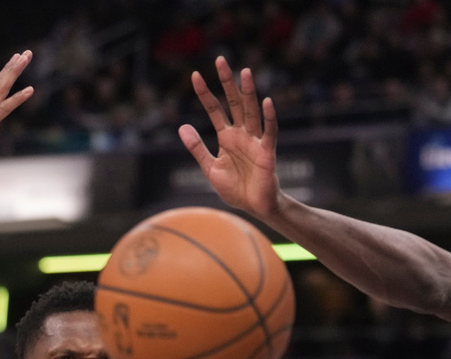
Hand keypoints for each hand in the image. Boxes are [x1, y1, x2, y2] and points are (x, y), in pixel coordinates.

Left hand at [178, 56, 282, 218]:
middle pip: (233, 103)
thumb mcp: (210, 168)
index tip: (195, 76)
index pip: (214, 110)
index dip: (205, 94)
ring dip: (248, 92)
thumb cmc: (235, 188)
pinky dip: (269, 118)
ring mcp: (255, 141)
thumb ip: (197, 148)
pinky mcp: (267, 152)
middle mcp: (241, 134)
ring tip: (245, 72)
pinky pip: (269, 132)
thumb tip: (182, 127)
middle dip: (227, 83)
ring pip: (251, 111)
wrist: (255, 207)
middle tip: (220, 60)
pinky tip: (266, 102)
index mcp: (226, 137)